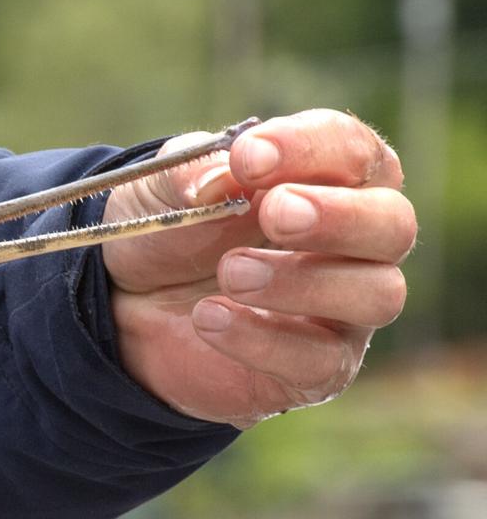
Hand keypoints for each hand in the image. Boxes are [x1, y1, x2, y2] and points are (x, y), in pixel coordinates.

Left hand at [103, 109, 414, 426]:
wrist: (125, 309)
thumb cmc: (166, 235)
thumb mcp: (158, 191)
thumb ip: (188, 175)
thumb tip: (218, 178)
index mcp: (328, 181)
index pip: (354, 152)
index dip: (310, 148)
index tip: (248, 156)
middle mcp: (354, 245)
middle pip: (394, 225)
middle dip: (337, 216)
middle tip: (274, 213)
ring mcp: (342, 312)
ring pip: (377, 295)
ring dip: (302, 280)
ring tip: (229, 272)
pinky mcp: (315, 370)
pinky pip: (320, 362)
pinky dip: (262, 338)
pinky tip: (208, 318)